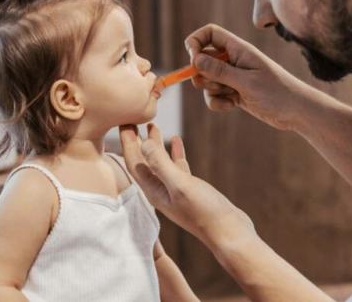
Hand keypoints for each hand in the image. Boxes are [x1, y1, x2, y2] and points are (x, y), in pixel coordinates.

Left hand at [119, 123, 254, 248]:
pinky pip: (176, 167)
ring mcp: (175, 190)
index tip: (123, 121)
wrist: (229, 232)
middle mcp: (160, 190)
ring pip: (159, 162)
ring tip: (152, 125)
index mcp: (153, 190)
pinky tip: (177, 140)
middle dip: (136, 141)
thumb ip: (161, 164)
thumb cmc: (204, 212)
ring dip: (154, 145)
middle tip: (131, 119)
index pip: (134, 162)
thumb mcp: (180, 185)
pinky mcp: (189, 189)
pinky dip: (174, 153)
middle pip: (143, 161)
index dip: (127, 142)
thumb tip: (143, 143)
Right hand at [185, 23, 307, 130]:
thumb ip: (220, 71)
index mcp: (239, 49)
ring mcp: (233, 77)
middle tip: (218, 84)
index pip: (209, 33)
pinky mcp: (234, 92)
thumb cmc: (277, 92)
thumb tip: (195, 59)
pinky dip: (218, 102)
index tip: (193, 60)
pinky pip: (214, 95)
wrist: (296, 111)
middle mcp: (234, 60)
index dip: (196, 42)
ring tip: (231, 97)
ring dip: (212, 91)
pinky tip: (233, 105)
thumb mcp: (247, 82)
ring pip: (206, 80)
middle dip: (202, 74)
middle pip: (202, 58)